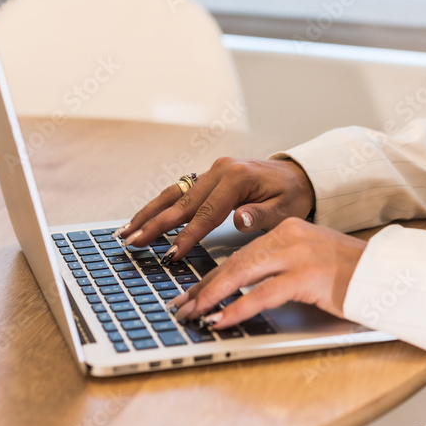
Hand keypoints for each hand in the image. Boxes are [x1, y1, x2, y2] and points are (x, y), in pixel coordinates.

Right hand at [121, 157, 314, 261]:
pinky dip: (160, 206)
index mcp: (237, 178)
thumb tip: (239, 219)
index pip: (207, 213)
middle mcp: (220, 170)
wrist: (298, 175)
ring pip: (174, 194)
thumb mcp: (285, 209)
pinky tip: (144, 219)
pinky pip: (179, 192)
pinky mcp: (207, 176)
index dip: (188, 236)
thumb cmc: (292, 195)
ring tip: (127, 231)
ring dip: (149, 213)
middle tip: (133, 242)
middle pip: (182, 202)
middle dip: (156, 225)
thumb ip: (261, 215)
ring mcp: (211, 171)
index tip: (172, 254)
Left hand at [169, 218, 366, 328]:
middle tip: (182, 306)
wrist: (387, 274)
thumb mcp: (310, 260)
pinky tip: (221, 319)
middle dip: (204, 286)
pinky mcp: (307, 277)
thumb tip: (243, 287)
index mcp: (288, 229)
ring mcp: (298, 255)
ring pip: (242, 273)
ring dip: (212, 296)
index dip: (212, 275)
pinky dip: (237, 307)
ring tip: (193, 314)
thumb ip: (279, 266)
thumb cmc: (352, 273)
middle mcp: (289, 236)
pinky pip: (262, 294)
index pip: (240, 253)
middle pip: (235, 261)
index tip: (193, 293)